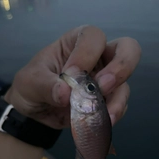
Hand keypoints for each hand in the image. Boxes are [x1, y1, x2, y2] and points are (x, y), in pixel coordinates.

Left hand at [5, 25, 140, 128]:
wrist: (35, 113)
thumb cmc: (32, 87)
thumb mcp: (31, 82)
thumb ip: (46, 85)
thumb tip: (66, 93)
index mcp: (76, 42)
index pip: (93, 37)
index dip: (87, 53)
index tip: (71, 75)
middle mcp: (98, 57)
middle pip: (127, 49)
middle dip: (121, 66)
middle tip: (104, 85)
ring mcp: (106, 79)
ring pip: (125, 82)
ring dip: (117, 98)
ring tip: (104, 114)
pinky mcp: (107, 100)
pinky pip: (120, 104)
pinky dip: (113, 113)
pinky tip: (101, 121)